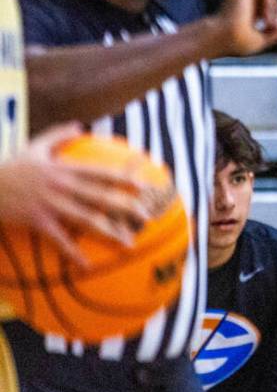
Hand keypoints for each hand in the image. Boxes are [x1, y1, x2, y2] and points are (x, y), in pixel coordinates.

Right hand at [0, 124, 152, 266]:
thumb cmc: (11, 167)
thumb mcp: (35, 146)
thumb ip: (59, 134)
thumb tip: (79, 125)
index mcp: (65, 169)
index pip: (102, 173)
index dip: (124, 178)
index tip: (145, 185)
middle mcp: (63, 186)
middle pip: (102, 197)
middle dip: (127, 206)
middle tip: (148, 216)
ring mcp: (51, 205)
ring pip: (87, 219)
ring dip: (110, 231)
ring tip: (130, 243)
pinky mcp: (37, 221)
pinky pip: (59, 240)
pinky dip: (74, 253)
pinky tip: (88, 265)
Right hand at [214, 0, 276, 55]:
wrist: (224, 36)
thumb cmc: (237, 42)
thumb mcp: (260, 41)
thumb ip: (274, 34)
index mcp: (247, 12)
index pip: (269, 6)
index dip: (274, 16)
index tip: (269, 27)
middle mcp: (244, 0)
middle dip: (275, 10)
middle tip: (268, 24)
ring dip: (274, 2)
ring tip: (266, 15)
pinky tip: (266, 4)